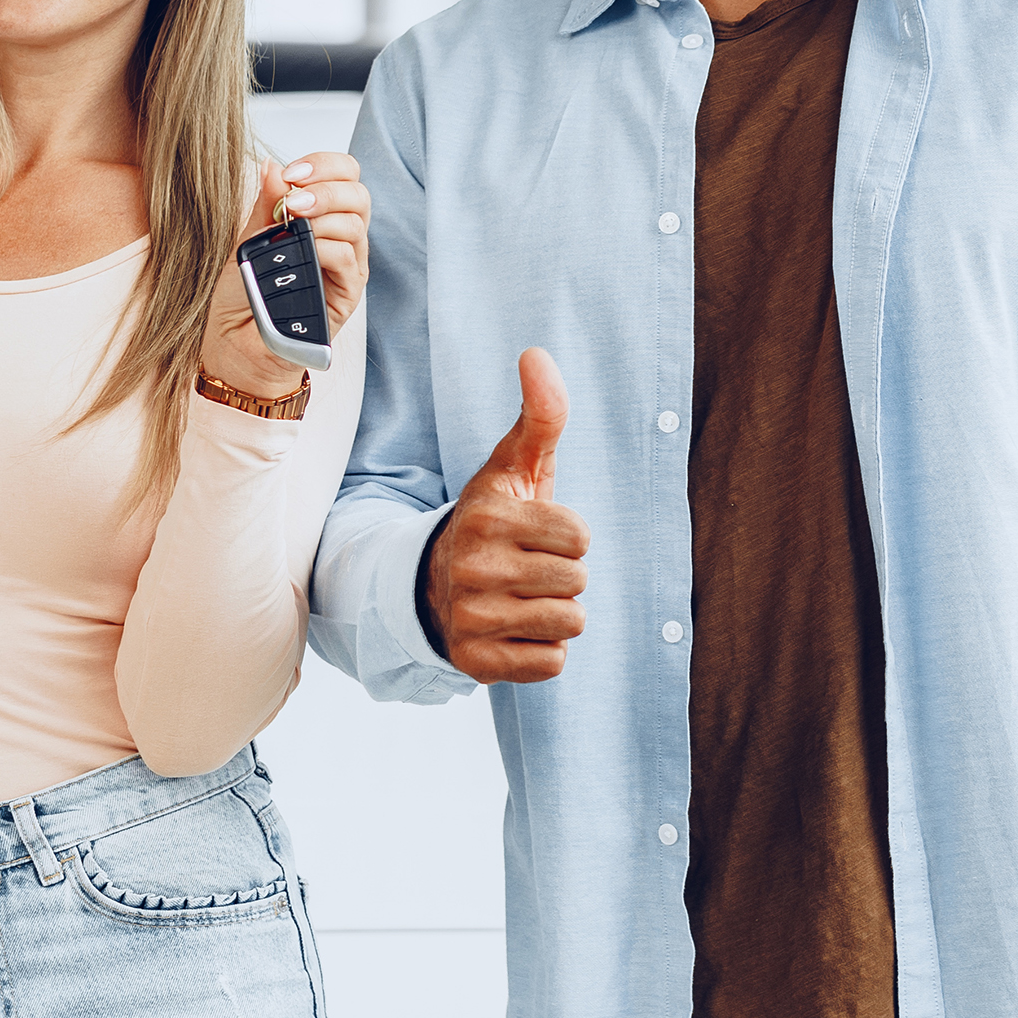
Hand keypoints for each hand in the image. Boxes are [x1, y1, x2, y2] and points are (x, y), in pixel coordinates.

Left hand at [203, 153, 369, 397]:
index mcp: (320, 219)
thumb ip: (266, 205)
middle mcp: (340, 239)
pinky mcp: (346, 294)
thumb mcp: (249, 239)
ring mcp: (346, 267)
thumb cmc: (244, 295)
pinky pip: (349, 258)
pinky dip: (326, 246)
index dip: (323, 166)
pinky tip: (306, 251)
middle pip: (358, 194)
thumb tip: (273, 165)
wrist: (236, 343)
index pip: (342, 177)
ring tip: (293, 224)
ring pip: (356, 223)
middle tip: (294, 198)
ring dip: (324, 215)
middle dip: (326, 187)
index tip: (292, 172)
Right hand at [423, 349, 588, 682]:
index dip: (570, 536)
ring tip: (524, 598)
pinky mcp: (475, 664)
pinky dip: (542, 651)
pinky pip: (550, 663)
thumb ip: (540, 414)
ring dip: (557, 613)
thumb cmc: (497, 519)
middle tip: (530, 568)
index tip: (538, 533)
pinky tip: (514, 630)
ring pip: (569, 624)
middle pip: (578, 582)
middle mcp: (473, 568)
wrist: (438, 584)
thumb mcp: (516, 465)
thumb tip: (536, 352)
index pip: (579, 536)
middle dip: (565, 576)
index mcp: (487, 516)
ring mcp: (471, 619)